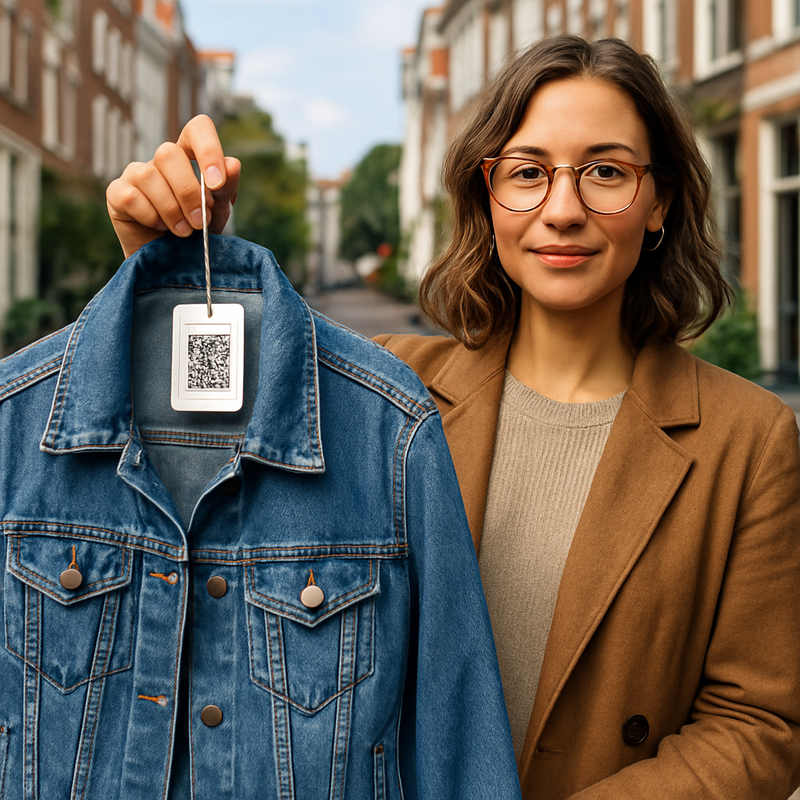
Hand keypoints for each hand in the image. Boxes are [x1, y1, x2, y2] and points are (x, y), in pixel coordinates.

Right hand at [106, 114, 240, 257]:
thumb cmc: (198, 231)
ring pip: (148, 175)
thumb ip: (226, 187)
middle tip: (200, 222)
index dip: (208, 148)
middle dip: (188, 192)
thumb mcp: (219, 210)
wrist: (176, 263)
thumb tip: (233, 164)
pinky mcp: (117, 193)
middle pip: (168, 152)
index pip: (197, 128)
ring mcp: (136, 174)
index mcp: (190, 156)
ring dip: (170, 209)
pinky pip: (131, 196)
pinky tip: (159, 228)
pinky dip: (150, 216)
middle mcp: (161, 161)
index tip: (217, 183)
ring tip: (183, 231)